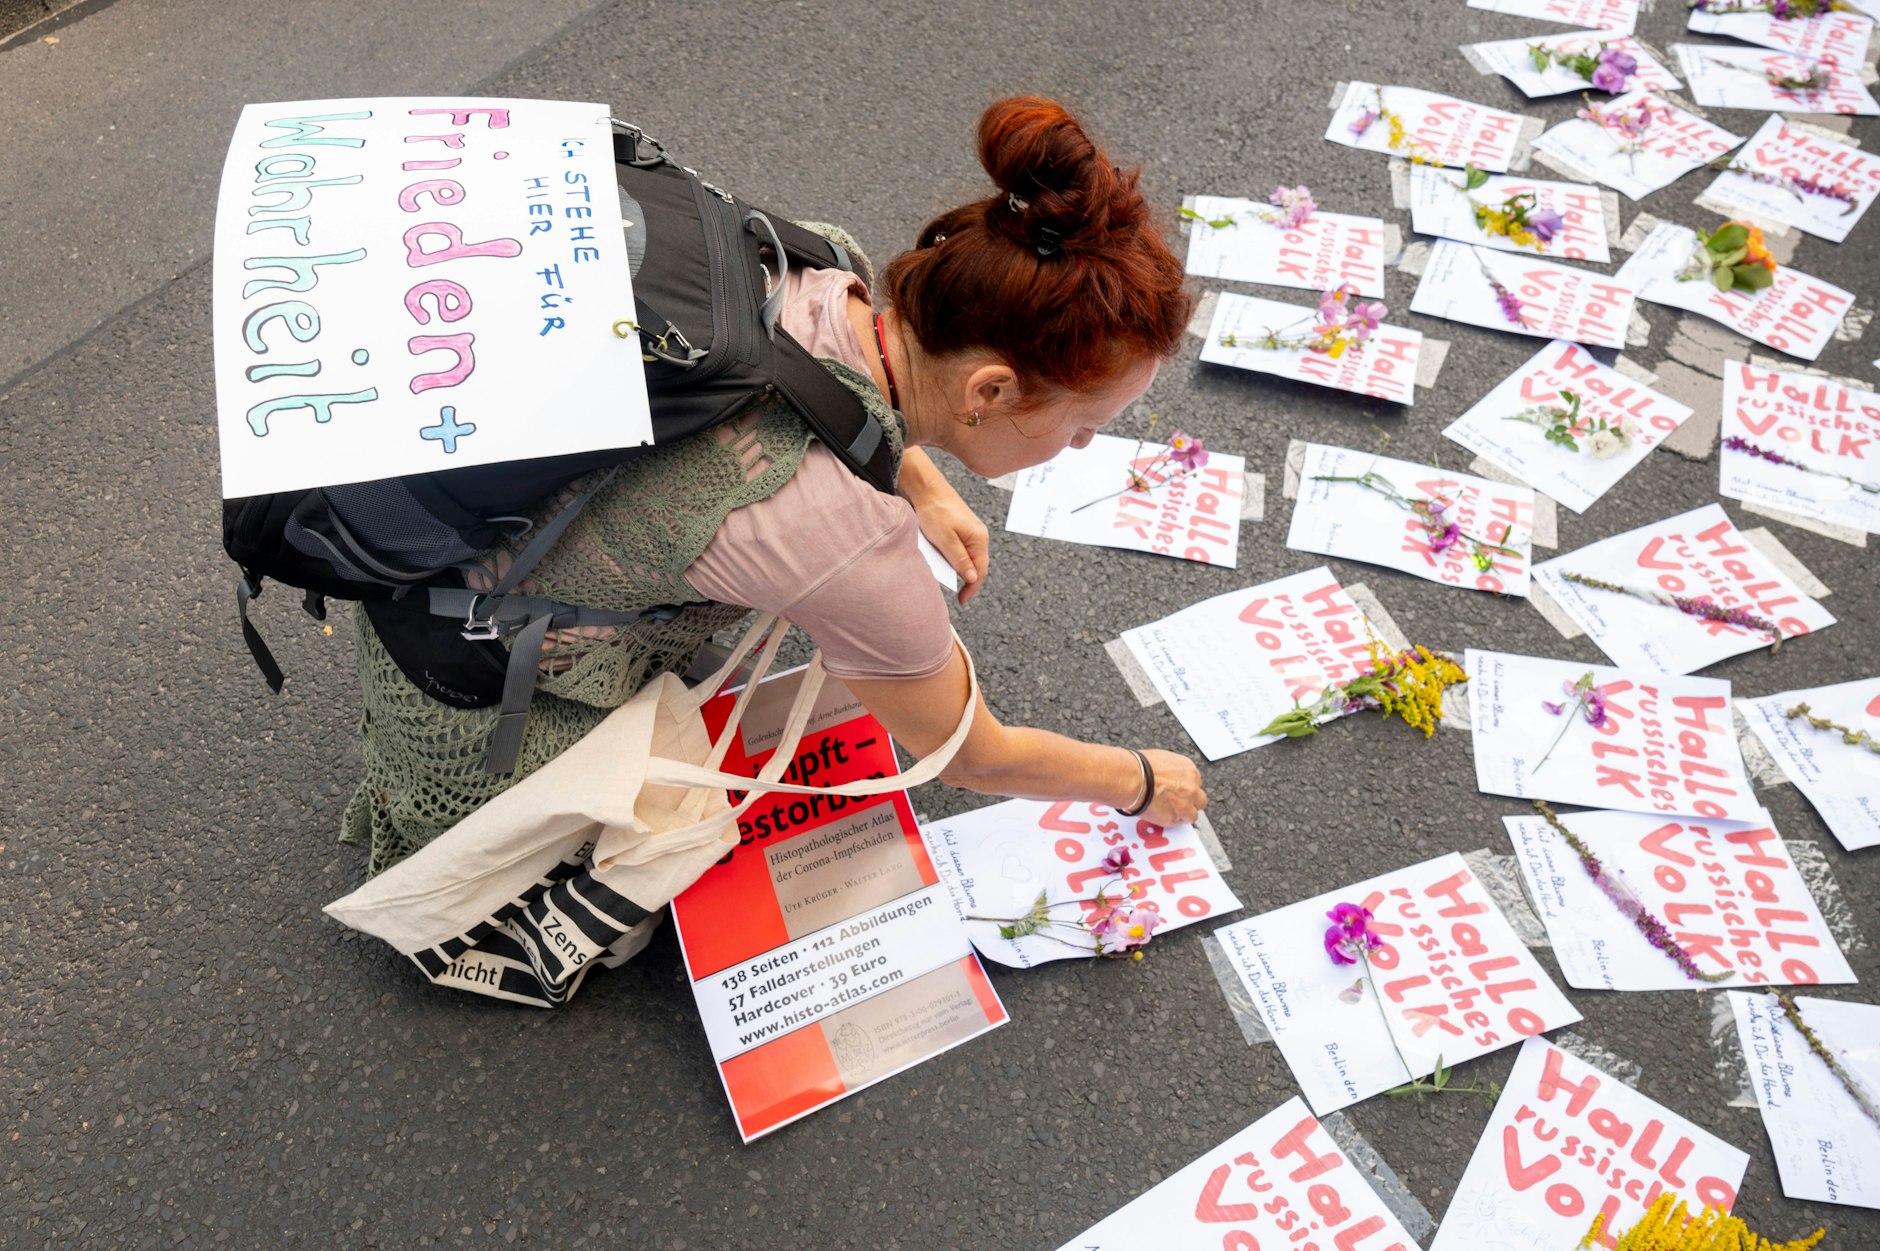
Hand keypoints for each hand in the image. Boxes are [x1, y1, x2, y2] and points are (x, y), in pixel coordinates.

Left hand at [900, 449, 989, 603]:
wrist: (926, 487)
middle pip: (976, 565)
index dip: (971, 588)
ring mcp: (969, 531)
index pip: (979, 571)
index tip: (961, 600)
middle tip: (956, 595)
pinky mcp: (958, 528)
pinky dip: (952, 558)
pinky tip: (943, 563)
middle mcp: (978, 536)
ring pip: (967, 557)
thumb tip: (972, 578)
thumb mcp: (945, 540)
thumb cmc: (935, 511)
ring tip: (948, 581)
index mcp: (979, 539)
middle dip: (967, 581)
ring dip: (959, 570)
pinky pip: (959, 548)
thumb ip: (960, 559)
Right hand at [1136, 748, 1206, 827]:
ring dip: (1183, 814)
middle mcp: (1192, 787)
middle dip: (1190, 802)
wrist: (1133, 779)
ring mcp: (1186, 804)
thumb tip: (1165, 775)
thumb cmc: (1140, 767)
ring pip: (1193, 814)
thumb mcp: (1161, 759)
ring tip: (1168, 812)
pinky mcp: (1175, 818)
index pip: (1195, 782)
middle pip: (1199, 799)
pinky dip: (1172, 821)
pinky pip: (1178, 823)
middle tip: (1177, 802)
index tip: (1177, 790)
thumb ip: (1170, 770)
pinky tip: (1162, 816)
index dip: (1185, 788)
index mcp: (1189, 770)